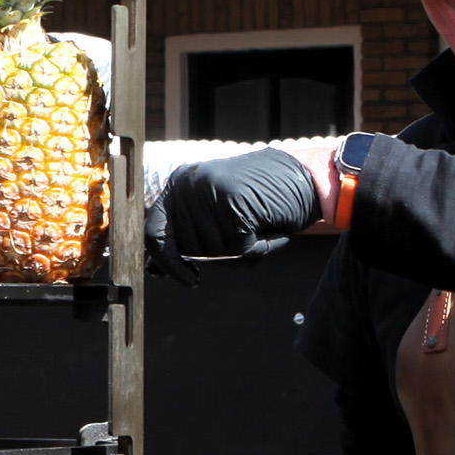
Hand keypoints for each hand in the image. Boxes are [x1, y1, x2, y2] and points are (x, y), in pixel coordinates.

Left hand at [144, 148, 319, 284]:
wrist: (301, 177)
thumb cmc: (258, 203)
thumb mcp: (213, 216)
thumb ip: (185, 237)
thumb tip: (154, 270)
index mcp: (178, 186)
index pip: (153, 233)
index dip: (167, 263)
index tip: (188, 277)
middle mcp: (189, 185)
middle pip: (187, 249)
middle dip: (217, 255)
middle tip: (242, 235)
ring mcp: (210, 192)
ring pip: (215, 252)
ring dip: (240, 251)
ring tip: (256, 225)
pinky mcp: (233, 202)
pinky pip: (239, 249)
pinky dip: (258, 247)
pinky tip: (266, 225)